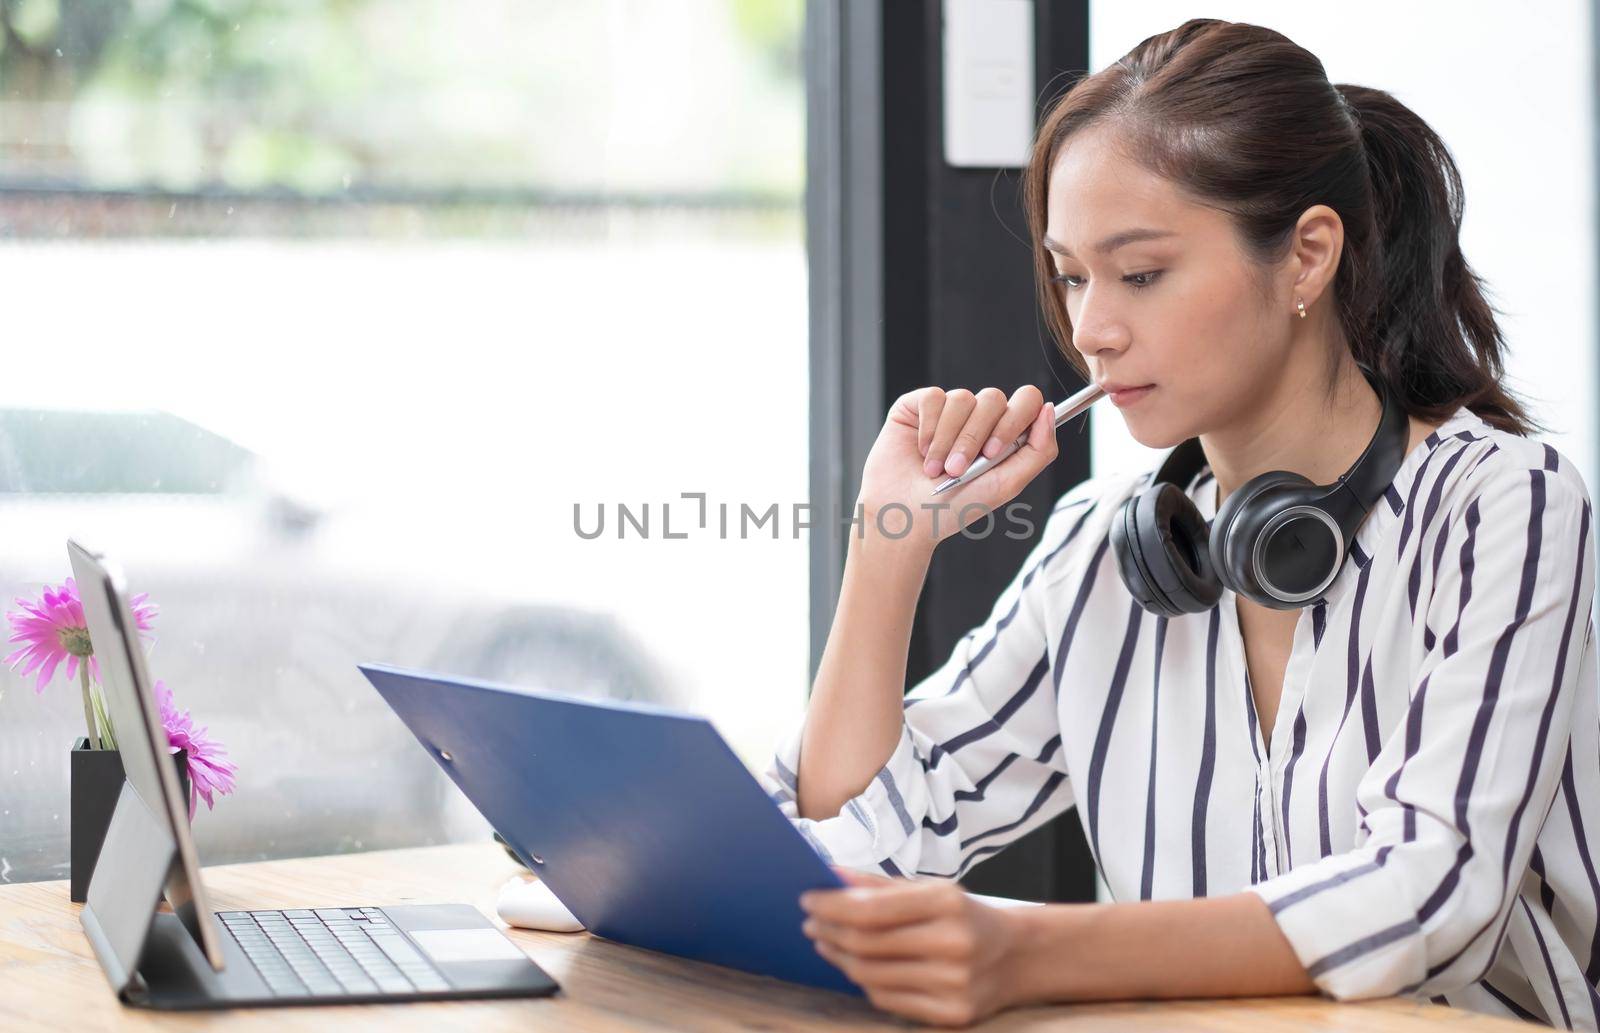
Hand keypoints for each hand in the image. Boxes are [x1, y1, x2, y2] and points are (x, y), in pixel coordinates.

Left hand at [799, 867, 1025, 1026]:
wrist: (1018, 957)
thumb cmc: (965, 916)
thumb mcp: (931, 888)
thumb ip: (880, 884)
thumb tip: (830, 875)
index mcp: (948, 904)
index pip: (871, 909)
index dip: (831, 906)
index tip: (808, 899)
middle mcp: (954, 945)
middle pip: (866, 944)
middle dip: (830, 930)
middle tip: (810, 921)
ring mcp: (954, 985)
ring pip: (871, 976)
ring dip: (839, 957)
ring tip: (825, 940)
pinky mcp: (952, 1015)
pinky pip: (887, 1000)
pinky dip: (863, 981)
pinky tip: (852, 964)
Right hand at [855, 385, 1058, 550]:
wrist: (903, 517)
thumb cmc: (954, 508)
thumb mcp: (1006, 485)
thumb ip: (1039, 451)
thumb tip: (1050, 410)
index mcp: (1004, 433)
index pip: (1027, 401)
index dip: (1014, 420)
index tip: (992, 453)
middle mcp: (979, 417)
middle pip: (993, 399)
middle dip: (974, 438)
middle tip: (957, 470)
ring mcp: (950, 409)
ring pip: (961, 399)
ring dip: (948, 441)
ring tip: (935, 469)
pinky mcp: (919, 405)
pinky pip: (933, 398)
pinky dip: (928, 429)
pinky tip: (921, 451)